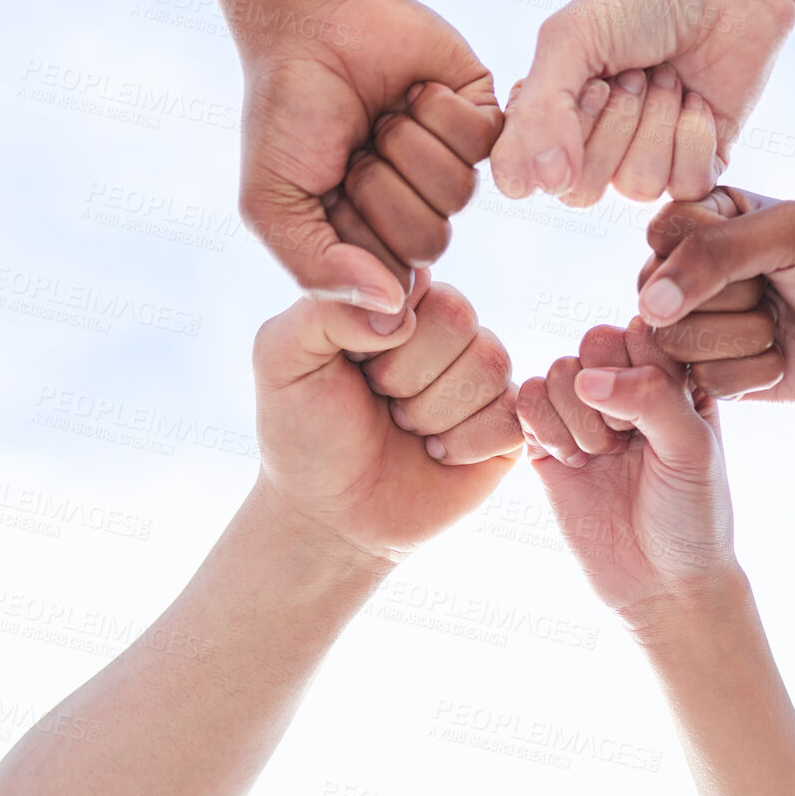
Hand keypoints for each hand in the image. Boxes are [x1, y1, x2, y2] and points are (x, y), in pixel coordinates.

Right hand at [240, 0, 501, 312]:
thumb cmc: (285, 113)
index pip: (388, 283)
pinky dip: (439, 111)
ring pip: (457, 194)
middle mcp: (415, 210)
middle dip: (379, 188)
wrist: (310, 19)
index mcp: (367, 241)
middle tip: (352, 147)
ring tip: (380, 114)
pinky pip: (482, 143)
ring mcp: (451, 165)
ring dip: (407, 145)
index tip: (324, 189)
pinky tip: (413, 90)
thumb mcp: (273, 204)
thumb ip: (318, 270)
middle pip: (428, 244)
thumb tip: (392, 315)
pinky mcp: (482, 119)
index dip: (355, 235)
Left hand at [253, 271, 521, 563]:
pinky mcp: (507, 423)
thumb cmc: (305, 431)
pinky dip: (465, 445)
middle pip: (459, 317)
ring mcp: (481, 374)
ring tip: (406, 428)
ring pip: (489, 364)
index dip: (381, 333)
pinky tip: (437, 454)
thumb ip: (324, 310)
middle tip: (382, 403)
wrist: (332, 515)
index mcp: (397, 300)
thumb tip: (398, 308)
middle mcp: (446, 328)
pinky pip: (510, 415)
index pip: (415, 280)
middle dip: (406, 375)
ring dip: (432, 412)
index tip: (353, 366)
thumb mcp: (284, 359)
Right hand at [490, 0, 794, 205]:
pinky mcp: (700, 163)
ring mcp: (647, 158)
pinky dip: (695, 137)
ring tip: (669, 78)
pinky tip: (699, 99)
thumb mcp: (570, 39)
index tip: (592, 82)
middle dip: (614, 124)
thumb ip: (538, 112)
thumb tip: (545, 185)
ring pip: (637, 187)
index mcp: (551, 117)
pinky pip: (686, 186)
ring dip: (657, 122)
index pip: (529, 175)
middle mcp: (593, 146)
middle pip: (583, 189)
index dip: (560, 134)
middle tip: (635, 73)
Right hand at [516, 320, 734, 617]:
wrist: (661, 585)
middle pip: (592, 342)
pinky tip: (569, 462)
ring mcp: (583, 416)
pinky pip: (524, 403)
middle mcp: (626, 389)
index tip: (658, 421)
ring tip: (599, 457)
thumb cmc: (693, 515)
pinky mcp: (545, 444)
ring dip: (575, 417)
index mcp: (673, 380)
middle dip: (604, 392)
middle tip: (624, 440)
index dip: (640, 369)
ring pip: (555, 371)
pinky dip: (542, 428)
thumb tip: (588, 378)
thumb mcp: (693, 449)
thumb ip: (652, 397)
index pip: (641, 330)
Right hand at [638, 188, 794, 401]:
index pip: (663, 235)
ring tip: (781, 325)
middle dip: (733, 298)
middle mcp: (693, 273)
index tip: (766, 249)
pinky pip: (703, 382)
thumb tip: (650, 307)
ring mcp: (702, 327)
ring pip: (678, 344)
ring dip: (745, 338)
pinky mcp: (717, 375)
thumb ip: (712, 254)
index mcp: (706, 220)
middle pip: (661, 295)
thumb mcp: (789, 233)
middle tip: (778, 291)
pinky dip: (755, 372)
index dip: (708, 252)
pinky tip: (784, 359)